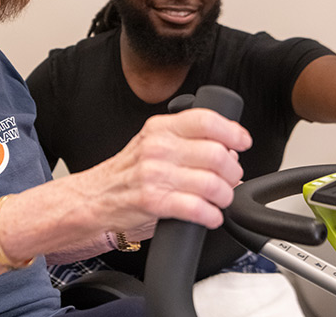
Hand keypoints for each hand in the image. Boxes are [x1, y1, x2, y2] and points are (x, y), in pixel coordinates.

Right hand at [87, 108, 251, 232]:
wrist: (92, 199)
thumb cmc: (126, 174)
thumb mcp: (152, 143)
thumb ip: (186, 141)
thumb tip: (228, 150)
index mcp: (160, 128)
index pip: (206, 120)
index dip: (232, 131)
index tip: (242, 142)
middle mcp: (158, 147)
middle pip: (217, 154)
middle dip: (233, 171)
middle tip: (231, 179)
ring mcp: (155, 174)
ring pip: (212, 183)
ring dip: (224, 196)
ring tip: (220, 200)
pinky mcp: (154, 202)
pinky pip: (197, 208)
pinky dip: (211, 215)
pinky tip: (209, 215)